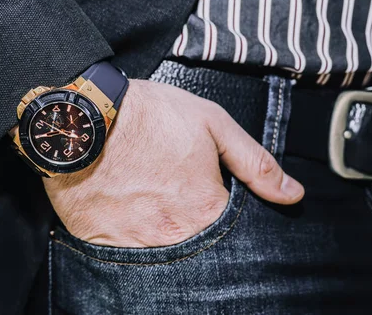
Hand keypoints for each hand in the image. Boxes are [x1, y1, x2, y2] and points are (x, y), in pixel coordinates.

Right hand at [43, 79, 303, 247]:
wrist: (79, 121)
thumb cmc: (146, 116)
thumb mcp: (211, 123)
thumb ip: (255, 162)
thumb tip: (291, 195)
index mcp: (208, 209)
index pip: (236, 231)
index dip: (223, 213)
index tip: (207, 197)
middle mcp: (176, 236)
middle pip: (199, 246)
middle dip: (191, 225)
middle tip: (172, 197)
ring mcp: (139, 245)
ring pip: (164, 253)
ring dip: (163, 233)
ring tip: (150, 203)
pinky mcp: (105, 246)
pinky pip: (128, 254)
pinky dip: (132, 237)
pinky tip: (127, 213)